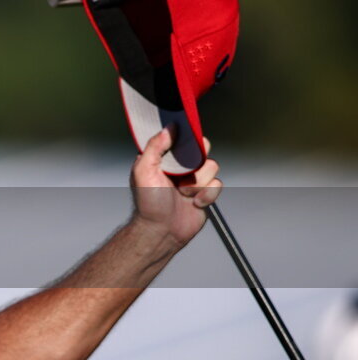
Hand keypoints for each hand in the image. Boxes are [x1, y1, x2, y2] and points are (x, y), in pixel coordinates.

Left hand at [130, 128, 222, 246]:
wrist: (162, 231)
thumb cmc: (148, 204)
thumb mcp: (143, 171)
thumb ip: (154, 147)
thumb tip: (168, 128)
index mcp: (164, 158)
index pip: (181, 138)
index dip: (187, 138)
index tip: (188, 142)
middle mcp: (180, 166)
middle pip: (201, 149)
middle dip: (195, 161)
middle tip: (184, 173)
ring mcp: (194, 179)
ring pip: (211, 166)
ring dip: (198, 182)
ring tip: (184, 193)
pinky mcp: (206, 192)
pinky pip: (217, 184)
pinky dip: (206, 195)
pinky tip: (193, 202)